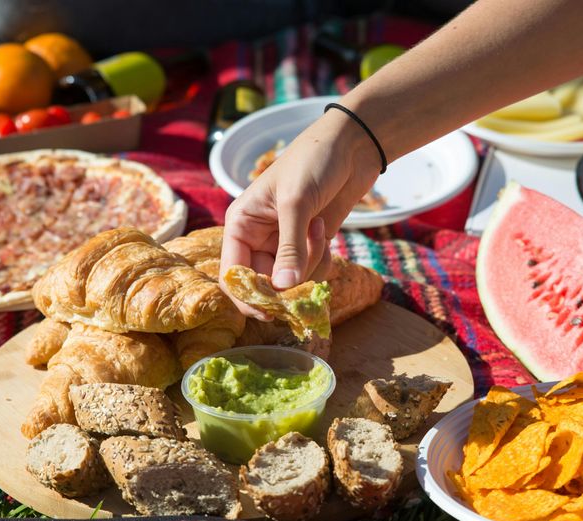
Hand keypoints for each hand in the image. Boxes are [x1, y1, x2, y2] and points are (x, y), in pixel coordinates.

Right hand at [219, 107, 381, 317]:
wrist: (350, 147)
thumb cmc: (313, 162)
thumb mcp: (296, 203)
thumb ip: (289, 248)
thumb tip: (282, 289)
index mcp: (241, 225)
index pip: (233, 274)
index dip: (247, 296)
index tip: (270, 310)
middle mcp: (257, 238)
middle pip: (263, 284)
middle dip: (287, 283)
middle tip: (307, 278)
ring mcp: (283, 244)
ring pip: (290, 281)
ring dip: (309, 265)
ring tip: (318, 230)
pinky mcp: (308, 245)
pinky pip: (311, 272)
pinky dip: (321, 261)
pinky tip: (324, 232)